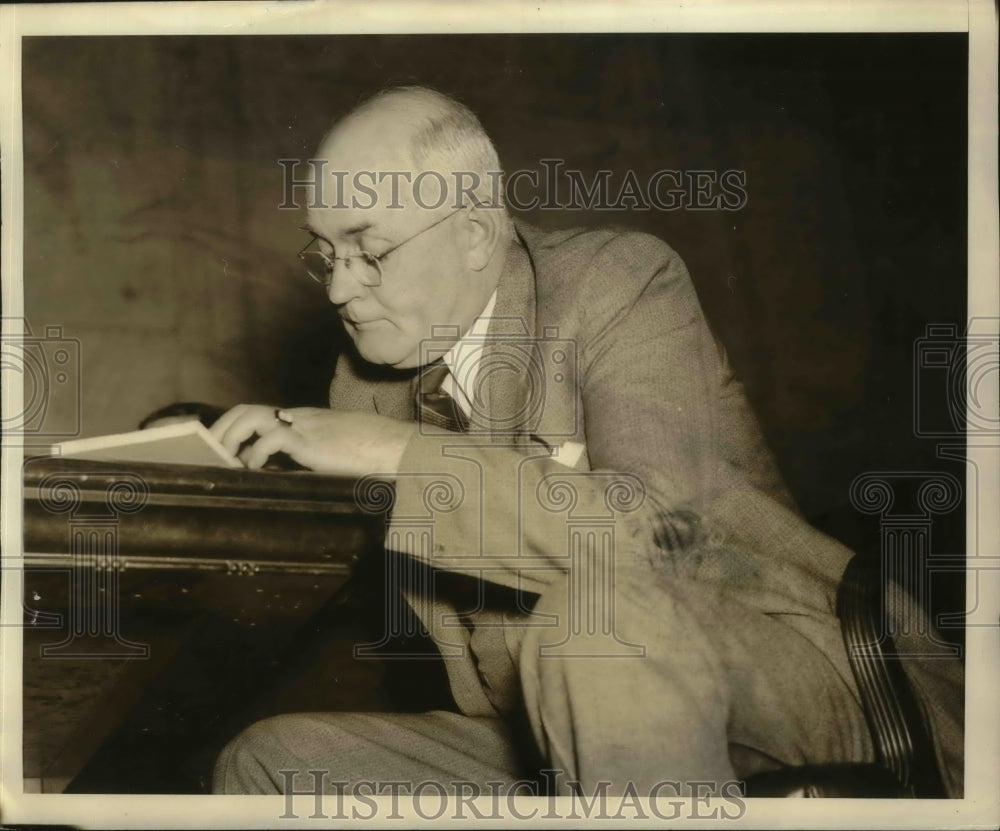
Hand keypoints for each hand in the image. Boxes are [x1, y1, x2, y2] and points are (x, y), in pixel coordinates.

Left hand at [209, 404, 416, 475]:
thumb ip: (311, 459)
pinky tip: (254, 468)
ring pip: (252, 417)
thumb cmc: (374, 454)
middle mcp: (300, 418)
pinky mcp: (312, 441)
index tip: (220, 447)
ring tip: (225, 461)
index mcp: (305, 420)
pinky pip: (274, 437)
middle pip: (247, 410)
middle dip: (221, 430)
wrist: (399, 448)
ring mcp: (306, 427)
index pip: (259, 414)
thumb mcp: (335, 455)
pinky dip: (256, 453)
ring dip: (230, 438)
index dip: (233, 427)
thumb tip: (291, 475)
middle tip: (210, 454)